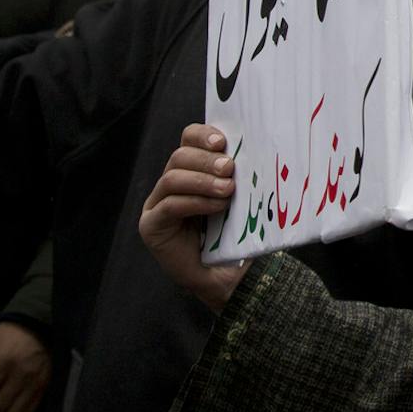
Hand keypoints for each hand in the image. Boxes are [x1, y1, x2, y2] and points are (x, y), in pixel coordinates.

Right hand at [139, 124, 251, 311]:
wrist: (226, 276)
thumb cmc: (236, 234)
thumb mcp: (241, 199)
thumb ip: (240, 177)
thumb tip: (260, 151)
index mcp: (190, 170)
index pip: (187, 139)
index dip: (202, 135)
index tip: (222, 141)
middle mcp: (168, 185)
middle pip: (179, 157)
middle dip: (206, 160)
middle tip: (230, 168)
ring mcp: (156, 205)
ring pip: (172, 179)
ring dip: (203, 181)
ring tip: (228, 189)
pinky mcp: (152, 226)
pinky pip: (170, 206)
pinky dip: (196, 202)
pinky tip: (218, 206)